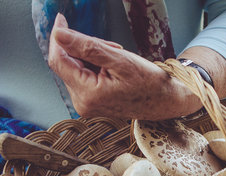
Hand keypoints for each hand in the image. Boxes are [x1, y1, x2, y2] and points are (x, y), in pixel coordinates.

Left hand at [47, 13, 201, 120]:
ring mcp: (87, 105)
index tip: (61, 19)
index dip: (58, 38)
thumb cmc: (149, 83)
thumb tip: (59, 35)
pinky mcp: (92, 103)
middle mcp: (83, 103)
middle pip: (68, 64)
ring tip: (118, 60)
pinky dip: (96, 66)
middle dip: (84, 49)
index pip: (59, 61)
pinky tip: (114, 69)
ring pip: (77, 69)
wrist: (166, 101)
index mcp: (87, 95)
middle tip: (112, 47)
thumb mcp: (119, 59)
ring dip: (92, 57)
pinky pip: (85, 77)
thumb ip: (86, 47)